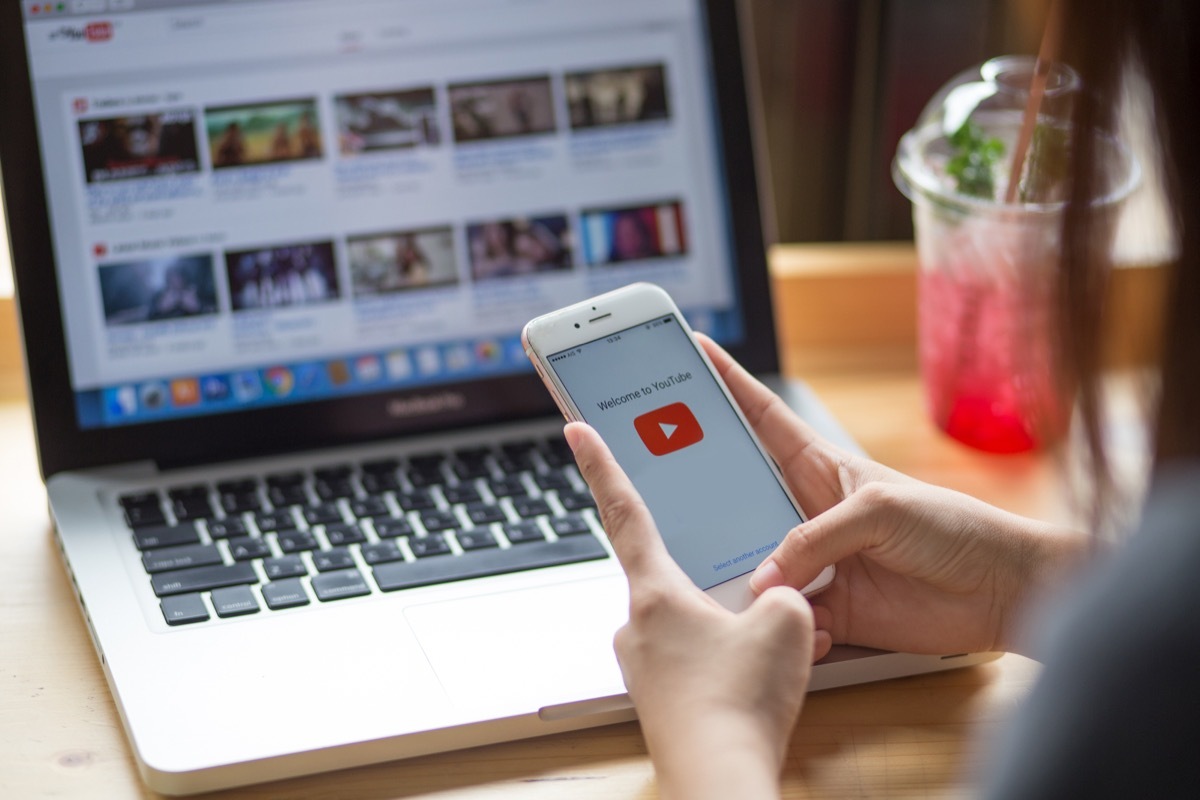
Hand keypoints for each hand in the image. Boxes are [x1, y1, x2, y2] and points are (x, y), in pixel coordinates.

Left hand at [565, 421, 825, 799]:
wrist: (719, 779)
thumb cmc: (740, 699)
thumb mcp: (787, 626)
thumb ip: (785, 595)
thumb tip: (780, 601)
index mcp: (655, 592)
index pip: (624, 510)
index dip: (602, 464)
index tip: (576, 430)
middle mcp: (636, 624)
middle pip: (674, 578)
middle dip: (717, 583)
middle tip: (752, 605)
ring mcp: (643, 666)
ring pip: (691, 625)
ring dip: (730, 630)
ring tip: (773, 655)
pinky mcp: (658, 699)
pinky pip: (694, 663)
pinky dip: (726, 664)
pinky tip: (758, 684)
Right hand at [699, 335, 1091, 655]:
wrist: (999, 590)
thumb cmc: (952, 527)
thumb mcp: (878, 510)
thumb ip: (812, 539)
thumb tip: (763, 580)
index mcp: (820, 466)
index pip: (761, 417)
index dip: (726, 384)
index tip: (690, 352)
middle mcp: (808, 512)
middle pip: (739, 497)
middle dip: (703, 494)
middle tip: (661, 487)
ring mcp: (815, 561)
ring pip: (753, 564)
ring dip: (737, 575)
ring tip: (720, 581)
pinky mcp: (827, 609)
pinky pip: (785, 616)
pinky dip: (781, 623)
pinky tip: (790, 626)